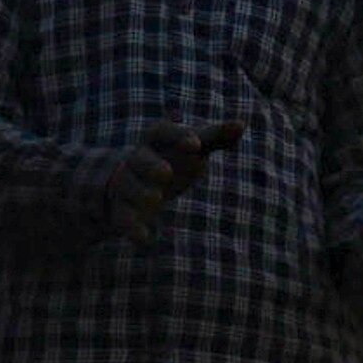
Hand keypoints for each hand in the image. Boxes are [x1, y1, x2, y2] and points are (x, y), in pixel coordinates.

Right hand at [98, 117, 239, 242]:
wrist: (128, 180)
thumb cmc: (170, 159)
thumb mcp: (191, 149)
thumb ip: (214, 137)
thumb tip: (241, 123)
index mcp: (155, 140)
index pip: (163, 131)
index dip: (178, 135)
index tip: (196, 144)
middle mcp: (136, 160)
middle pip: (139, 159)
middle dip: (151, 165)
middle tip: (166, 172)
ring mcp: (126, 184)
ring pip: (127, 187)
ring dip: (140, 192)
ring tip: (155, 198)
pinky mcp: (122, 209)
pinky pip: (122, 218)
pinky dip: (131, 228)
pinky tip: (145, 238)